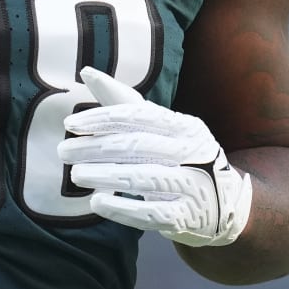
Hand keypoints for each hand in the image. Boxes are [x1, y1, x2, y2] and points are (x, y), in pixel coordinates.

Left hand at [58, 67, 252, 247]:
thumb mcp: (160, 128)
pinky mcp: (187, 217)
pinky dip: (121, 208)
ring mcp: (193, 186)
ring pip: (144, 178)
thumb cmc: (179, 158)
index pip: (140, 115)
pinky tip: (97, 203)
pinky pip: (151, 213)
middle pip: (138, 146)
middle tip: (63, 152)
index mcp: (184, 126)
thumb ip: (123, 102)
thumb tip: (86, 72)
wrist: (225, 205)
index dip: (102, 118)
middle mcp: (192, 153)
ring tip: (75, 175)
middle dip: (96, 148)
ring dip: (104, 176)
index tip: (70, 124)